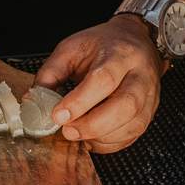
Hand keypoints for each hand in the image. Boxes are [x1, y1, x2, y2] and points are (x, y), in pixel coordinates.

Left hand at [32, 14, 166, 152]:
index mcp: (120, 53)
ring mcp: (150, 95)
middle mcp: (141, 74)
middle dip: (93, 125)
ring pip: (134, 124)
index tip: (58, 116)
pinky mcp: (150, 111)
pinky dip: (110, 144)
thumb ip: (51, 73)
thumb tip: (34, 101)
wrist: (137, 40)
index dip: (79, 102)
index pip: (104, 80)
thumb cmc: (104, 45)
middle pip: (126, 106)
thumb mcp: (72, 48)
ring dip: (102, 137)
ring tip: (78, 135)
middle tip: (68, 131)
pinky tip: (92, 139)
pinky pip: (133, 135)